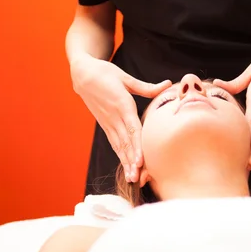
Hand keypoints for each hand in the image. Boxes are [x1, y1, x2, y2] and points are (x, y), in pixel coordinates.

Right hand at [70, 55, 170, 182]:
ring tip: (132, 178)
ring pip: (119, 146)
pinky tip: (126, 167)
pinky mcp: (105, 125)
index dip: (137, 146)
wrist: (82, 74)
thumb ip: (147, 87)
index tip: (141, 161)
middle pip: (125, 142)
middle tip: (139, 177)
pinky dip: (120, 155)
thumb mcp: (126, 78)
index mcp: (121, 105)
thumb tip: (168, 84)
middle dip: (132, 161)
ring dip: (126, 162)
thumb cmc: (105, 73)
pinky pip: (114, 142)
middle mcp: (114, 117)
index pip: (132, 130)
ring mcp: (108, 122)